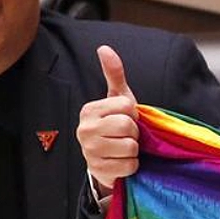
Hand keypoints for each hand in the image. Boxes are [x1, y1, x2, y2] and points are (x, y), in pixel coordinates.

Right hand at [77, 45, 139, 196]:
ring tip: (123, 148)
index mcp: (90, 110)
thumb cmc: (114, 125)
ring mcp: (89, 151)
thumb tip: (104, 48)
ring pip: (130, 147)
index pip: (127, 106)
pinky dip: (132, 166)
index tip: (125, 119)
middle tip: (126, 136)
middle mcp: (85, 129)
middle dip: (134, 133)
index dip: (133, 114)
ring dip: (134, 150)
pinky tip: (121, 162)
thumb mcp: (117, 99)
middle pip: (128, 127)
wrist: (105, 159)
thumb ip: (114, 75)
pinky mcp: (98, 170)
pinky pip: (129, 166)